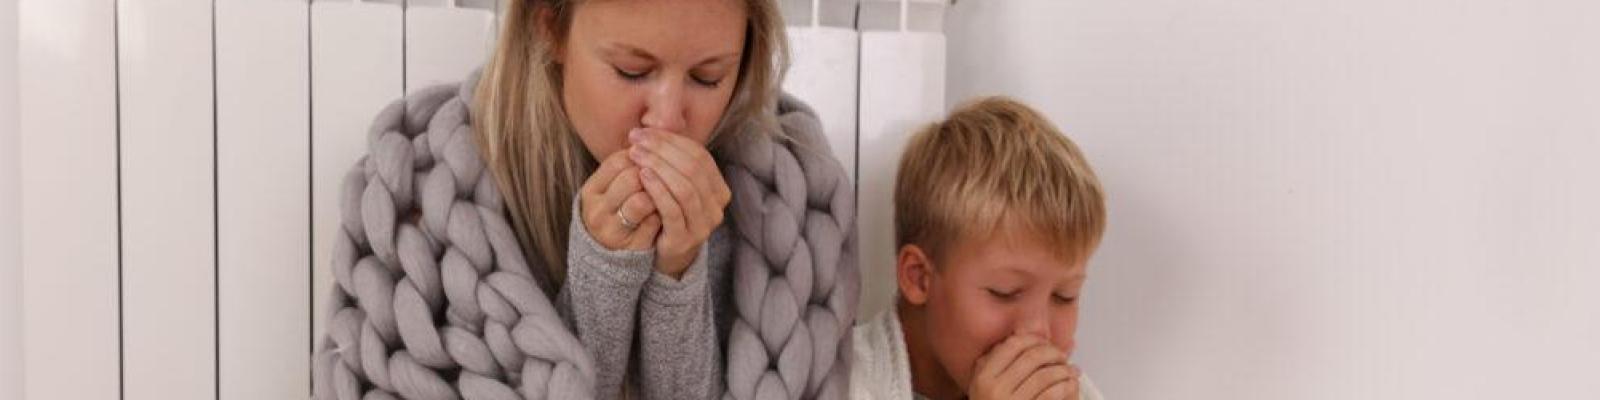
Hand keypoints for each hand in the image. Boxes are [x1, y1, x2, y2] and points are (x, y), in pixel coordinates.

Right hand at [579, 149, 660, 250]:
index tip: (652, 156)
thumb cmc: (617, 211)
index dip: (640, 156)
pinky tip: (668, 209)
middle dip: (652, 172)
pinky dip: (663, 212)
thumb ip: (627, 166)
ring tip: (668, 190)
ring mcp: (612, 230)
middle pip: (631, 179)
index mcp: (591, 191)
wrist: (609, 253)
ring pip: (642, 200)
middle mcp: (597, 210)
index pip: (616, 162)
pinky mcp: (631, 245)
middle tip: (665, 171)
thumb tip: (652, 136)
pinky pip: (653, 222)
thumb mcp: (612, 188)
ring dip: (659, 192)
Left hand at [626, 127, 731, 278]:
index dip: (671, 140)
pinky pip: (672, 209)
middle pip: (693, 168)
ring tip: (636, 155)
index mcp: (719, 189)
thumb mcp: (674, 186)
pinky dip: (657, 189)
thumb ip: (670, 162)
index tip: (644, 132)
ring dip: (659, 166)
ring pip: (685, 187)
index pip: (699, 155)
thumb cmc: (667, 213)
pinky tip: (642, 176)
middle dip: (662, 150)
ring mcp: (704, 224)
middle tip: (637, 141)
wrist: (666, 255)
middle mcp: (717, 206)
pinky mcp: (686, 239)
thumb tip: (647, 132)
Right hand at [969, 335, 1081, 399]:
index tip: (1044, 342)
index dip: (1033, 339)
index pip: (1012, 345)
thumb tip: (1025, 334)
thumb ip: (997, 362)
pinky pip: (1052, 394)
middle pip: (1032, 357)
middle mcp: (995, 389)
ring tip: (1070, 369)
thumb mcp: (983, 385)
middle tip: (1062, 355)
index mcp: (983, 376)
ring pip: (1046, 375)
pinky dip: (1065, 386)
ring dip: (1063, 369)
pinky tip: (1070, 384)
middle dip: (1053, 352)